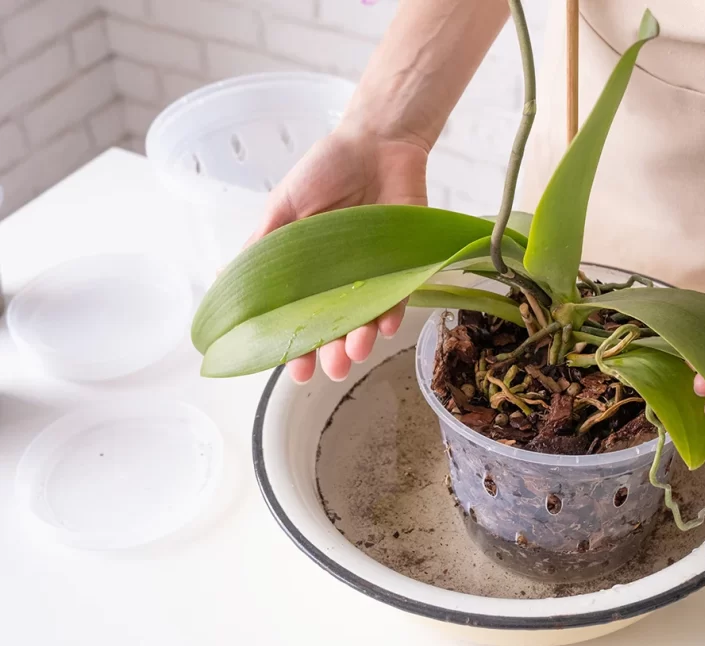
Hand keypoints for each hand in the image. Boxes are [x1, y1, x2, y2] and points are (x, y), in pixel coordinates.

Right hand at [244, 123, 428, 383]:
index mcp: (309, 272)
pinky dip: (394, 311)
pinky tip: (386, 325)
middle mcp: (342, 280)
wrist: (375, 141)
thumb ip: (261, 246)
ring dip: (362, 339)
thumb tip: (224, 279)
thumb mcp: (283, 208)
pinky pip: (402, 294)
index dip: (296, 345)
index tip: (293, 370)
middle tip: (330, 369)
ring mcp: (375, 273)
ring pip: (369, 318)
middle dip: (332, 352)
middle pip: (337, 326)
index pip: (301, 318)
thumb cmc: (325, 171)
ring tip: (354, 351)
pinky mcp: (406, 262)